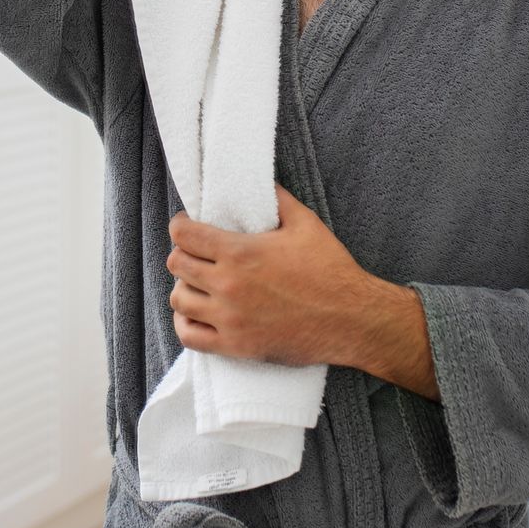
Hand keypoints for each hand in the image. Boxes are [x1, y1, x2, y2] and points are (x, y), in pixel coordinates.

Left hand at [166, 185, 413, 372]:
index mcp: (239, 252)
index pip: (184, 235)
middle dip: (182, 254)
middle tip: (195, 253)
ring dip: (184, 288)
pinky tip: (196, 314)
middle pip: (176, 265)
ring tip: (198, 283)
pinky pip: (189, 337)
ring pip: (179, 300)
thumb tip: (260, 181)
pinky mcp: (236, 346)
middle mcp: (227, 285)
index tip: (186, 224)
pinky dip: (185, 324)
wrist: (351, 319)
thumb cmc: (331, 270)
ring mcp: (229, 318)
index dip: (181, 225)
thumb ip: (277, 199)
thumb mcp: (305, 223)